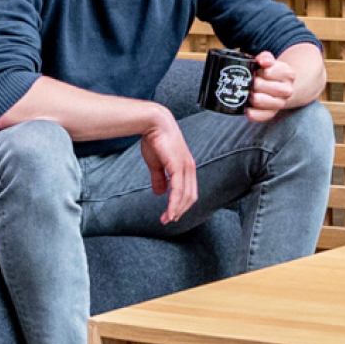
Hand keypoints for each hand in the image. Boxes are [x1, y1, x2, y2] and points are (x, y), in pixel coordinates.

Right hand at [139, 110, 197, 224]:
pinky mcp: (179, 166)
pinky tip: (169, 211)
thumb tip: (160, 193)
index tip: (172, 214)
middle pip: (190, 197)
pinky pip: (178, 190)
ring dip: (176, 210)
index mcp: (186, 167)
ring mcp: (186, 167)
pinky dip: (174, 203)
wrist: (154, 123)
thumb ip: (159, 178)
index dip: (181, 204)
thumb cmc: (155, 140)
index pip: (189, 191)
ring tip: (167, 219)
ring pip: (185, 196)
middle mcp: (190, 168)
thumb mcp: (156, 163)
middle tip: (169, 220)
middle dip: (180, 210)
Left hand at [243, 50, 297, 123]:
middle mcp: (287, 90)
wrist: (279, 87)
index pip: (271, 72)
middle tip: (249, 81)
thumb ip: (265, 57)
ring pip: (260, 101)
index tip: (257, 70)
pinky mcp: (272, 114)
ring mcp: (280, 103)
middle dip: (253, 83)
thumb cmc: (269, 73)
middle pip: (263, 86)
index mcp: (288, 74)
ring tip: (248, 92)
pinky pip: (260, 116)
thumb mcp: (268, 61)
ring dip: (251, 96)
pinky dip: (251, 112)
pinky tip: (247, 107)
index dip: (260, 71)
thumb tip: (263, 61)